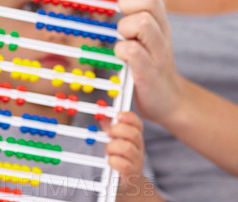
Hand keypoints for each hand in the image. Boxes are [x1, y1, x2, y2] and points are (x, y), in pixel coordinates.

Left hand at [104, 112, 144, 195]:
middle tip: (108, 134)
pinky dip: (114, 161)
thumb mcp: (115, 143)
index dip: (129, 118)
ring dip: (114, 147)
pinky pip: (124, 165)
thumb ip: (110, 129)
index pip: (138, 124)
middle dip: (119, 130)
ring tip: (108, 150)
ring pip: (128, 148)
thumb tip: (103, 116)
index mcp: (135, 139)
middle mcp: (139, 148)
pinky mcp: (131, 174)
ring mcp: (136, 161)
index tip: (118, 115)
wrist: (127, 184)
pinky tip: (110, 161)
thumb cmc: (120, 160)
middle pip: (134, 134)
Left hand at [115, 0, 183, 126]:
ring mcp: (157, 52)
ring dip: (125, 30)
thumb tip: (121, 4)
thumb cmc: (153, 69)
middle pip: (149, 1)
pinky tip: (123, 60)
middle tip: (124, 28)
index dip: (132, 0)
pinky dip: (121, 52)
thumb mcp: (149, 40)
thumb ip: (139, 22)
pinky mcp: (148, 71)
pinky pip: (132, 51)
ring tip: (124, 44)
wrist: (170, 102)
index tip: (124, 10)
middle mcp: (161, 33)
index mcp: (160, 23)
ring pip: (142, 22)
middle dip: (129, 7)